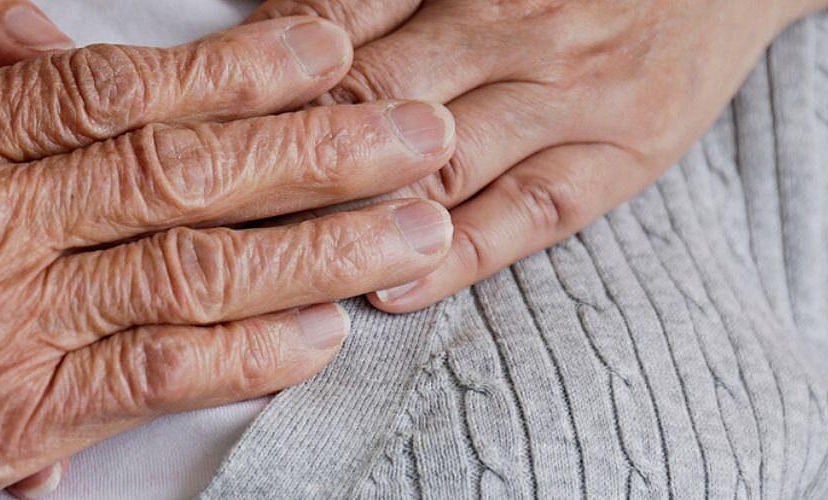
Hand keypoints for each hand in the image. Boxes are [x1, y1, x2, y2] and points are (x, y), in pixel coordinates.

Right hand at [0, 2, 457, 496]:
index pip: (119, 91)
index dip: (239, 68)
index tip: (325, 47)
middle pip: (185, 173)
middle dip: (320, 148)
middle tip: (417, 130)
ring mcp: (1, 329)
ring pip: (190, 275)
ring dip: (316, 249)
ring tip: (414, 225)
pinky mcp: (6, 421)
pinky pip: (147, 381)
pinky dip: (240, 358)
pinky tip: (318, 336)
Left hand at [248, 0, 827, 311]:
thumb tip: (287, 36)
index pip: (340, 26)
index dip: (265, 81)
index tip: (208, 124)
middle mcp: (518, 25)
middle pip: (374, 98)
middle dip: (289, 157)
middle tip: (215, 206)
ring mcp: (572, 96)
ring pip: (438, 167)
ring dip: (352, 216)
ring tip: (276, 262)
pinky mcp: (620, 158)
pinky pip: (526, 218)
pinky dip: (453, 257)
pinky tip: (389, 288)